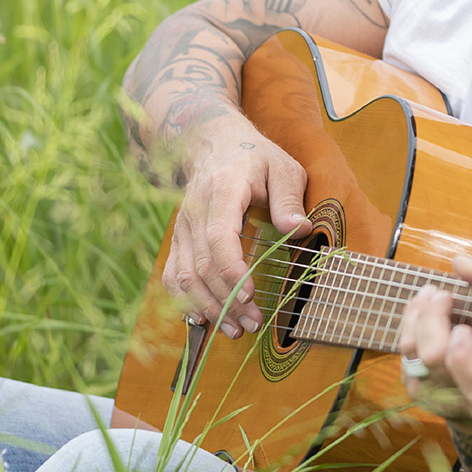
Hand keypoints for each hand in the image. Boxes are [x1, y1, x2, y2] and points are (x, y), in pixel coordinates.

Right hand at [163, 113, 309, 337]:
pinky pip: (173, 276)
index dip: (231, 270)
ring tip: (235, 329)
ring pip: (183, 276)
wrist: (212, 143)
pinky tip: (206, 320)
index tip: (250, 295)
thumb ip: (289, 197)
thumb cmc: (254, 157)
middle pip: (201, 265)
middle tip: (253, 323)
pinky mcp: (179, 240)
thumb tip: (299, 228)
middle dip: (226, 300)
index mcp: (222, 191)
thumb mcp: (282, 166)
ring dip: (208, 307)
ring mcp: (182, 228)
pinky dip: (186, 301)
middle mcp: (194, 212)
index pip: (218, 237)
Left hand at [394, 253, 471, 432]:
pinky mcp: (418, 390)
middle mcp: (467, 400)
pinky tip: (424, 310)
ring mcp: (439, 397)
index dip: (464, 359)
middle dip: (432, 319)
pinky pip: (403, 354)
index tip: (464, 330)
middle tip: (445, 295)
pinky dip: (410, 324)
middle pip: (434, 358)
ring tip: (433, 294)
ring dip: (417, 315)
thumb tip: (461, 263)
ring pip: (412, 354)